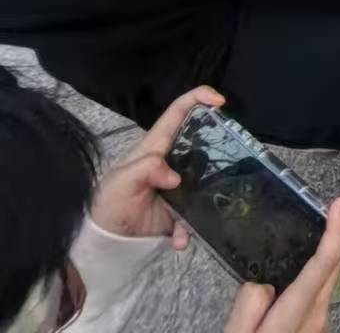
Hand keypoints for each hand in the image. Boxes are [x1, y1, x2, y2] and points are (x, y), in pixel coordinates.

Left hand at [90, 85, 225, 246]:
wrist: (105, 244)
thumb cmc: (108, 205)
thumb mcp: (120, 182)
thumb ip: (145, 169)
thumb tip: (176, 177)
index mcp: (155, 148)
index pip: (178, 113)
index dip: (198, 98)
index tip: (220, 101)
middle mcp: (172, 162)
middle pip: (202, 141)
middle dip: (219, 145)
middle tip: (232, 155)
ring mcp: (180, 186)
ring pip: (207, 179)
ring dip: (208, 196)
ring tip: (201, 212)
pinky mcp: (182, 210)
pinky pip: (197, 215)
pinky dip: (190, 230)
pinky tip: (181, 239)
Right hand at [222, 198, 339, 332]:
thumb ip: (248, 304)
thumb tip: (265, 283)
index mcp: (295, 316)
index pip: (324, 265)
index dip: (336, 230)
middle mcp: (317, 320)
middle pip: (333, 269)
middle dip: (334, 237)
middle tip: (325, 212)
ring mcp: (319, 329)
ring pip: (327, 284)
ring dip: (322, 261)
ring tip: (307, 241)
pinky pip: (319, 300)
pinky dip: (313, 283)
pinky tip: (293, 282)